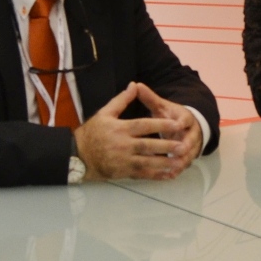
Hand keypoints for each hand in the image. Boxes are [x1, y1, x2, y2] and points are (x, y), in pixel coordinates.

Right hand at [72, 84, 197, 180]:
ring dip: (164, 163)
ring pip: (147, 162)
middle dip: (166, 146)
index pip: (144, 126)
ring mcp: (123, 161)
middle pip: (148, 146)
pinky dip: (155, 175)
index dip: (161, 125)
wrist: (77, 155)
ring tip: (179, 162)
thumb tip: (134, 85)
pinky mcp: (123, 172)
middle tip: (183, 146)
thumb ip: (121, 100)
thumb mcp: (104, 113)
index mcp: (120, 129)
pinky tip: (167, 174)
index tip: (177, 124)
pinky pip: (141, 174)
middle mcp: (123, 145)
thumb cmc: (91, 132)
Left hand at [128, 83, 205, 165]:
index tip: (176, 125)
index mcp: (184, 118)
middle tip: (179, 150)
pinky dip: (178, 169)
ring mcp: (191, 146)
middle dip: (186, 145)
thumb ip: (149, 98)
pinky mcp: (188, 156)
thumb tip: (136, 85)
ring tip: (174, 167)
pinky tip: (170, 175)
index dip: (181, 123)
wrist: (186, 126)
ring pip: (189, 154)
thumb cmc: (170, 116)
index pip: (185, 119)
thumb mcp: (161, 106)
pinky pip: (184, 163)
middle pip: (191, 139)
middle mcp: (191, 132)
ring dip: (182, 160)